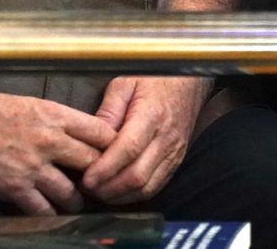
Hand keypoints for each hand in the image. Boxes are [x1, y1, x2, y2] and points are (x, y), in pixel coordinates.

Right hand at [0, 88, 117, 214]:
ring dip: (78, 201)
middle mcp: (49, 141)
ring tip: (79, 202)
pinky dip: (51, 214)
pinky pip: (42, 210)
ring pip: (72, 193)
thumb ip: (60, 120)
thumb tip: (83, 134)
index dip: (113, 147)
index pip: (102, 133)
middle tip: (104, 184)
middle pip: (94, 163)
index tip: (116, 155)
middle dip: (101, 176)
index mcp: (57, 116)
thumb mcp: (33, 103)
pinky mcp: (14, 187)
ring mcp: (32, 166)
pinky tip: (53, 214)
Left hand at [81, 75, 208, 203]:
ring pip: (147, 187)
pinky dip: (135, 195)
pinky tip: (118, 192)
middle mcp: (166, 137)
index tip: (86, 178)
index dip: (106, 168)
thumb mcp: (126, 83)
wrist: (190, 83)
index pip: (129, 149)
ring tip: (99, 192)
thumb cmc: (155, 80)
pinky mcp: (177, 160)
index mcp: (152, 114)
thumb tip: (91, 138)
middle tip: (86, 188)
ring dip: (120, 195)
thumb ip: (108, 110)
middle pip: (138, 175)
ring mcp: (174, 151)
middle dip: (109, 188)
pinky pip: (156, 186)